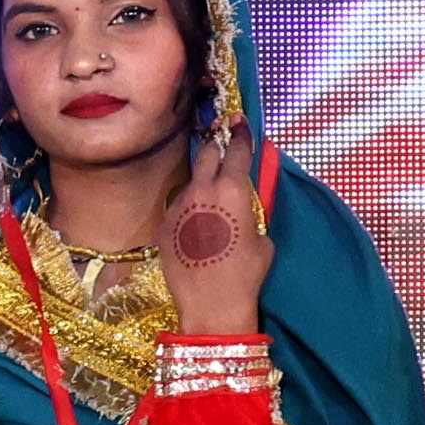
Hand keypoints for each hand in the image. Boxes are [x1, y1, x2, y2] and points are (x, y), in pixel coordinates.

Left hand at [160, 133, 269, 337]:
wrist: (211, 303)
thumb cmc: (246, 273)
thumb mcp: (261, 237)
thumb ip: (249, 211)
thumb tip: (240, 207)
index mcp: (233, 188)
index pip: (237, 149)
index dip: (240, 133)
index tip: (239, 121)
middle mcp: (203, 190)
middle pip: (206, 153)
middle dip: (215, 147)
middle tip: (220, 144)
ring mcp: (179, 206)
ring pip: (190, 182)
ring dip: (200, 183)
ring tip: (209, 199)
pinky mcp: (163, 224)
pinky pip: (178, 207)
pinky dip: (187, 209)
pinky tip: (195, 226)